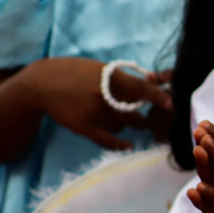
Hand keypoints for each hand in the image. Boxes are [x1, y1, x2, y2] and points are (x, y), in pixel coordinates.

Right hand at [30, 57, 172, 150]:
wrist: (42, 83)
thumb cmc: (77, 73)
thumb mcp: (100, 68)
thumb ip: (124, 78)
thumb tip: (154, 82)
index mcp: (109, 77)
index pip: (140, 88)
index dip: (157, 97)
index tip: (171, 104)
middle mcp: (102, 95)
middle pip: (134, 114)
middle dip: (141, 117)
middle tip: (140, 115)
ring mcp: (92, 112)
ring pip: (122, 126)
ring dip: (123, 124)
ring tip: (110, 115)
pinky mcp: (83, 127)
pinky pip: (108, 140)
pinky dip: (120, 143)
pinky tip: (128, 144)